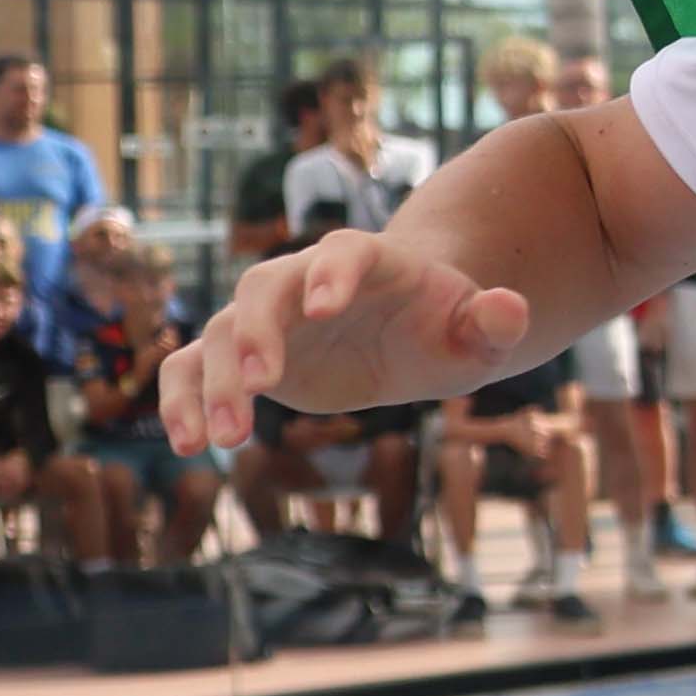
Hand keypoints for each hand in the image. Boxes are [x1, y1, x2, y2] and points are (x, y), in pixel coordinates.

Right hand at [163, 233, 527, 452]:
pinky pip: (193, 370)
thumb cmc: (450, 328)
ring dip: (211, 383)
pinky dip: (183, 400)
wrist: (415, 334)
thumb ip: (494, 321)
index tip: (325, 307)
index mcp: (367, 262)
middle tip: (258, 385)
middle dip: (255, 333)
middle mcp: (305, 281)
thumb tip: (512, 307)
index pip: (344, 252)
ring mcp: (268, 317)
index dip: (332, 274)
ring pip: (219, 333)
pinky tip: (188, 443)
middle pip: (264, 289)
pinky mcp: (243, 357)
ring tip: (220, 439)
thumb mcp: (479, 332)